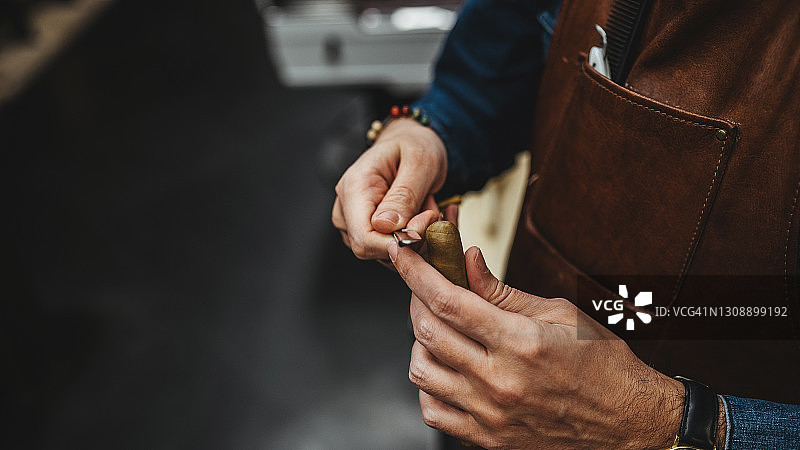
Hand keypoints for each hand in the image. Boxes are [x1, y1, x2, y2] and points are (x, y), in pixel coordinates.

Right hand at [332, 118, 446, 259]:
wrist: (411, 142)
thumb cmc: (414, 145)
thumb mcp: (420, 162)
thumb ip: (405, 195)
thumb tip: (386, 227)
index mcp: (354, 187)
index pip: (364, 238)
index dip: (398, 242)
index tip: (426, 224)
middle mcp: (347, 208)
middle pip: (374, 249)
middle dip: (410, 238)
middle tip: (431, 210)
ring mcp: (353, 223)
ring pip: (385, 253)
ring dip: (415, 238)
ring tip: (426, 207)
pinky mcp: (367, 232)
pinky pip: (392, 250)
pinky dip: (413, 240)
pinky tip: (421, 216)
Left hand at [389, 242, 686, 448]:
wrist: (629, 423)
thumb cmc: (604, 366)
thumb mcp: (560, 314)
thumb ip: (505, 291)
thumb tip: (470, 262)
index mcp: (520, 343)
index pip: (449, 301)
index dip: (416, 273)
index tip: (403, 254)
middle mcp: (500, 381)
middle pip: (428, 332)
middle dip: (415, 299)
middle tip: (424, 286)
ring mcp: (490, 414)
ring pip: (422, 371)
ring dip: (420, 342)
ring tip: (438, 328)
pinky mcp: (489, 438)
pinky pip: (434, 410)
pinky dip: (428, 384)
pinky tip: (444, 368)